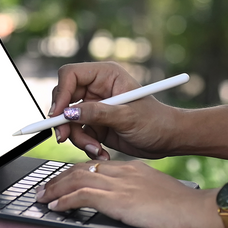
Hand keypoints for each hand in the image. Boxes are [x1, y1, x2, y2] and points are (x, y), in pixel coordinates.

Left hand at [35, 159, 219, 227]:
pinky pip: (82, 195)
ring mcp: (120, 185)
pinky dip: (65, 200)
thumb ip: (140, 195)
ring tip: (43, 198)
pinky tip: (56, 206)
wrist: (196, 209)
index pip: (97, 166)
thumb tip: (129, 205)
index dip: (75, 173)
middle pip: (82, 169)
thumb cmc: (184, 208)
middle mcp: (124, 172)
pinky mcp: (118, 199)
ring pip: (77, 179)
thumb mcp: (158, 196)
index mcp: (133, 169)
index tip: (63, 181)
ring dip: (55, 189)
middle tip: (45, 189)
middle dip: (59, 179)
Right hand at [48, 62, 184, 160]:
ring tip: (97, 150)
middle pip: (64, 99)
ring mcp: (94, 108)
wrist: (168, 141)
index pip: (71, 75)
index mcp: (106, 75)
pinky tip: (102, 153)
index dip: (61, 93)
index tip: (59, 114)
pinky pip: (78, 135)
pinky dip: (86, 146)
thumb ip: (97, 113)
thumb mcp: (127, 117)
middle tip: (65, 137)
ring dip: (78, 138)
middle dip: (64, 121)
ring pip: (69, 121)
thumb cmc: (156, 122)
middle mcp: (97, 89)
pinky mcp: (95, 125)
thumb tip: (69, 113)